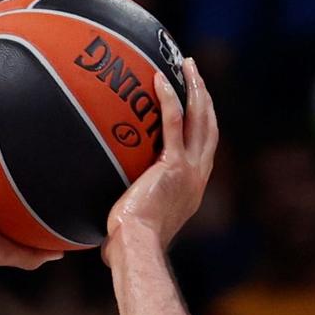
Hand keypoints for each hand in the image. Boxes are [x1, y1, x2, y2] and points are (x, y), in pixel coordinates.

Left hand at [105, 59, 217, 253]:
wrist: (137, 248)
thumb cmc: (128, 246)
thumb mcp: (133, 225)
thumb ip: (128, 212)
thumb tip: (106, 219)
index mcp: (192, 188)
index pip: (204, 148)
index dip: (203, 123)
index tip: (197, 104)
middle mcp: (198, 176)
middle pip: (208, 126)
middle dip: (204, 97)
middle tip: (194, 74)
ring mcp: (190, 169)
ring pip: (199, 119)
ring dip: (196, 89)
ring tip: (187, 65)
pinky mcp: (174, 165)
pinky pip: (173, 123)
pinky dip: (169, 99)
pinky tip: (159, 78)